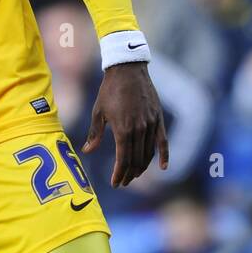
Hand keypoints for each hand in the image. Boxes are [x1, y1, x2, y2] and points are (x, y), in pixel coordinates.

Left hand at [83, 62, 168, 187]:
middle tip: (123, 182)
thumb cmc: (109, 90)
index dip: (119, 174)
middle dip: (129, 174)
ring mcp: (151, 124)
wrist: (128, 70)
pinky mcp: (159, 119)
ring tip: (134, 175)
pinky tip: (163, 168)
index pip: (123, 160)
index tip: (115, 183)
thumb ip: (95, 134)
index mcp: (123, 130)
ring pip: (148, 153)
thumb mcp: (98, 112)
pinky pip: (163, 141)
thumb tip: (87, 151)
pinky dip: (164, 155)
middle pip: (136, 160)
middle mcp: (139, 130)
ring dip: (142, 167)